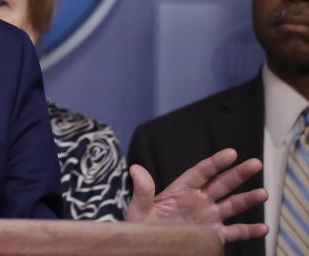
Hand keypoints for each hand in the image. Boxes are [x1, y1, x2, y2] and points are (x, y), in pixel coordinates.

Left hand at [127, 147, 268, 243]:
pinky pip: (232, 232)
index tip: (231, 153)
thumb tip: (136, 169)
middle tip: (255, 163)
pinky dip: (248, 231)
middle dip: (238, 174)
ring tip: (263, 193)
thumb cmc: (141, 226)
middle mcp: (198, 201)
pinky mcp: (211, 235)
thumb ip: (143, 190)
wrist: (146, 246)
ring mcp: (207, 218)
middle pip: (221, 184)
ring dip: (247, 200)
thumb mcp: (140, 208)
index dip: (216, 163)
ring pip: (231, 206)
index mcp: (181, 191)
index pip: (201, 172)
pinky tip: (262, 228)